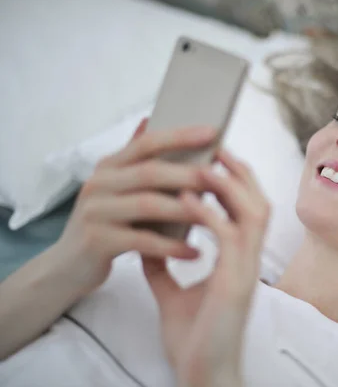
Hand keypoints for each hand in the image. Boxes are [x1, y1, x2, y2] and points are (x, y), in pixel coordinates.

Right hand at [52, 119, 217, 295]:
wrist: (67, 266)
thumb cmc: (104, 224)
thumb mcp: (115, 188)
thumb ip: (134, 160)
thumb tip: (150, 121)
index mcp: (109, 166)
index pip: (146, 143)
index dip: (179, 136)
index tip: (212, 133)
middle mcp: (99, 184)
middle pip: (150, 172)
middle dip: (189, 174)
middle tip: (221, 179)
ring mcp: (96, 212)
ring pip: (148, 205)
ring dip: (186, 210)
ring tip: (215, 216)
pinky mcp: (97, 242)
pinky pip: (142, 241)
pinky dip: (171, 246)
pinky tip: (194, 252)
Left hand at [142, 149, 269, 386]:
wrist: (202, 374)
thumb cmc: (194, 338)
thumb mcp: (172, 294)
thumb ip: (162, 268)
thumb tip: (146, 244)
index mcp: (237, 262)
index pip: (247, 211)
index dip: (236, 182)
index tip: (215, 159)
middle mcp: (248, 261)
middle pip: (259, 202)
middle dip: (240, 173)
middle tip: (217, 149)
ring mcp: (245, 271)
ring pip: (254, 213)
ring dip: (232, 185)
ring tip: (206, 165)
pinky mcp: (235, 283)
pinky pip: (231, 237)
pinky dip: (213, 214)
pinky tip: (190, 200)